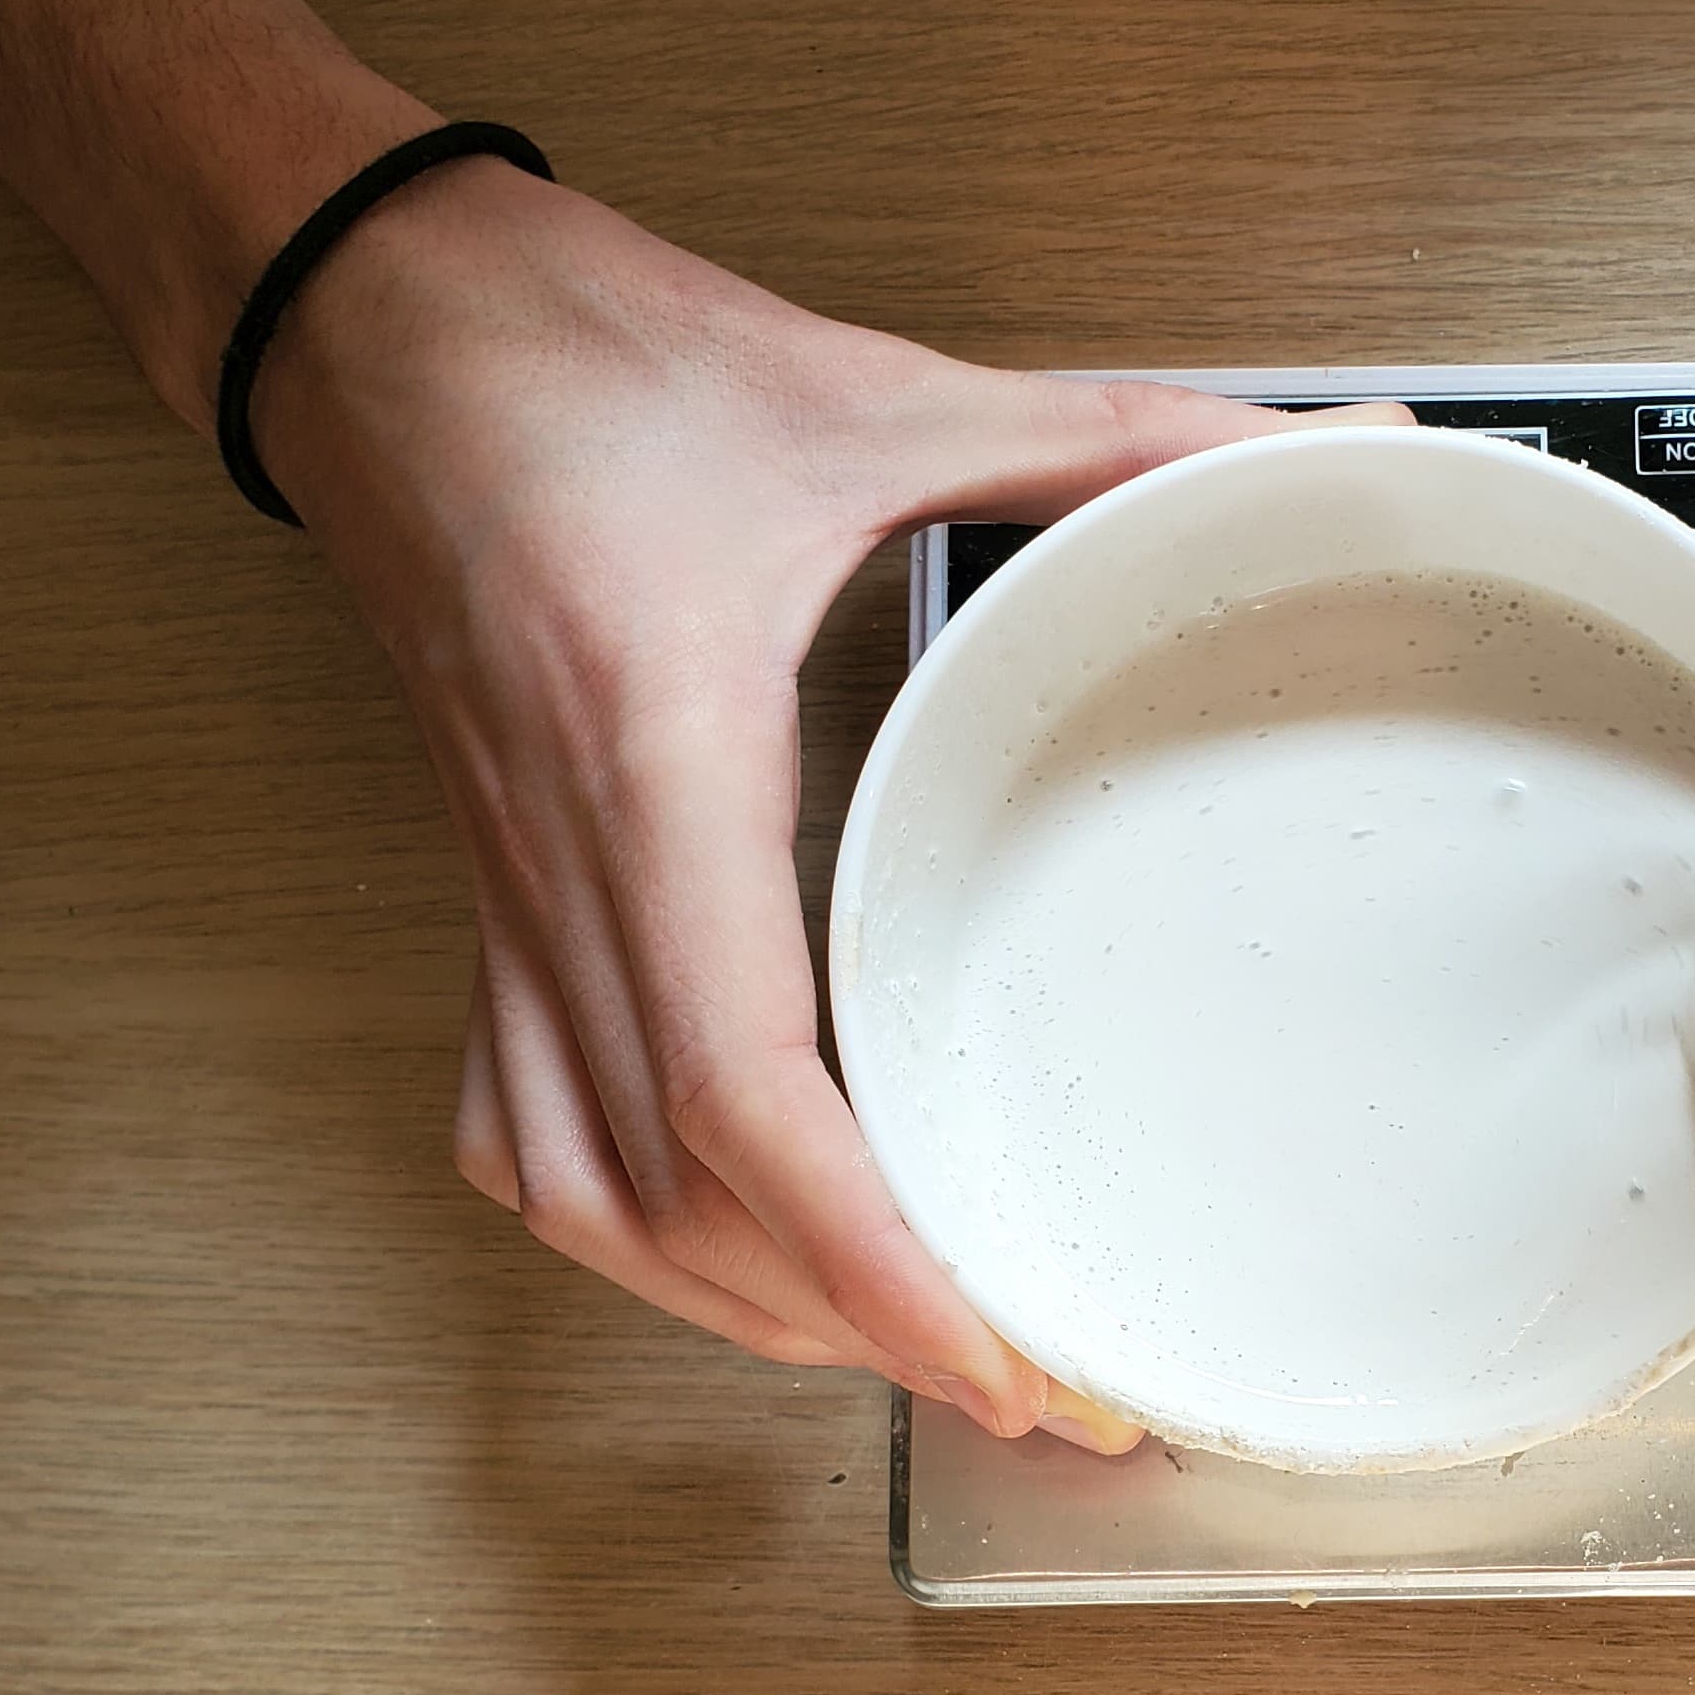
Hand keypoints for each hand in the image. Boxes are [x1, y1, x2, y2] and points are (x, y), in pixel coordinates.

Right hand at [249, 159, 1284, 1435]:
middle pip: (675, 1197)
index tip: (997, 1349)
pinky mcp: (488, 900)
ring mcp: (507, 900)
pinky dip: (630, 1229)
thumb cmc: (568, 356)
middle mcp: (563, 863)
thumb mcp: (872, 391)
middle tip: (1030, 1384)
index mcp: (656, 758)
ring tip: (903, 1343)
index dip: (867, 1253)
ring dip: (738, 1302)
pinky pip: (522, 1131)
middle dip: (852, 1324)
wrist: (365, 311)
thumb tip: (1330, 452)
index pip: (740, 1088)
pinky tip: (721, 1244)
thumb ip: (1113, 431)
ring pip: (585, 1196)